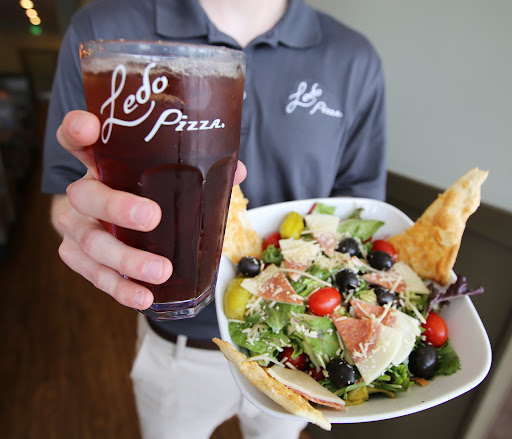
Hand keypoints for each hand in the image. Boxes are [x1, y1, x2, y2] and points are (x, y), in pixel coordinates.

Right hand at [53, 110, 246, 309]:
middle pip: (85, 195)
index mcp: (101, 164)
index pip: (77, 140)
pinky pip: (94, 275)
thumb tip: (237, 171)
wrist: (112, 221)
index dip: (78, 131)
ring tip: (160, 271)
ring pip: (90, 242)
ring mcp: (77, 226)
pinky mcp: (78, 257)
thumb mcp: (162, 176)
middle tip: (152, 217)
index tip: (91, 128)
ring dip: (125, 259)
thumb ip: (196, 170)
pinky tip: (143, 297)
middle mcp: (83, 192)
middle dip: (116, 206)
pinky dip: (120, 288)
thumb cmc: (141, 192)